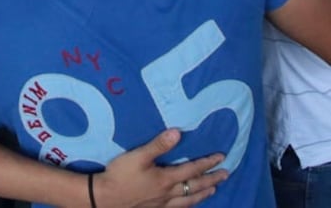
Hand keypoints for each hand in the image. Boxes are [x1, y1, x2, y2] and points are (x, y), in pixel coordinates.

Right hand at [94, 129, 227, 206]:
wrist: (106, 198)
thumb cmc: (120, 175)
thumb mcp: (137, 156)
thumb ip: (158, 145)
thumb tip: (177, 132)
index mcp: (166, 178)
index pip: (192, 169)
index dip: (207, 162)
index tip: (221, 157)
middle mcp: (169, 192)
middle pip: (196, 186)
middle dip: (212, 178)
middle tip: (226, 174)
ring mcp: (163, 204)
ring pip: (190, 199)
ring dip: (204, 193)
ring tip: (214, 189)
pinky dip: (188, 205)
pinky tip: (189, 204)